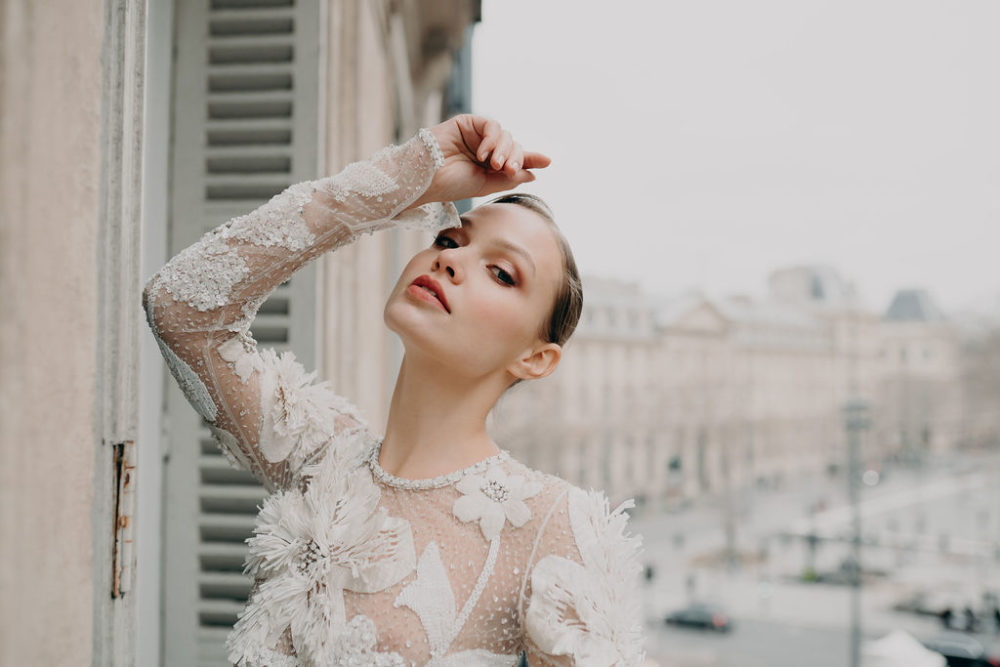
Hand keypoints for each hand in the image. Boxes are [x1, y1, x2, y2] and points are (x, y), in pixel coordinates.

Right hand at [408, 115, 550, 208]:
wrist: (426, 177)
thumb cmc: (450, 184)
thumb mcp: (485, 185)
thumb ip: (509, 178)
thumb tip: (533, 174)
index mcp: (487, 166)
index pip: (514, 159)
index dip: (531, 159)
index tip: (548, 161)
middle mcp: (484, 149)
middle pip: (512, 146)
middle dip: (515, 157)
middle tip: (507, 169)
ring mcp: (476, 136)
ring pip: (504, 135)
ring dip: (503, 150)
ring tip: (492, 164)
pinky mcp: (467, 123)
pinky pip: (491, 126)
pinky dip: (492, 139)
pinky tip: (483, 153)